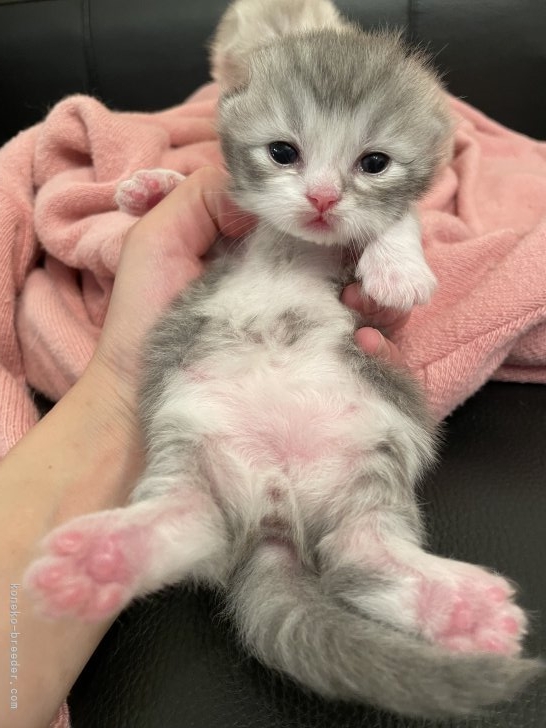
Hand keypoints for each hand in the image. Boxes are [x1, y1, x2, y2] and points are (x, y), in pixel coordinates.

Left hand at [89, 165, 405, 431]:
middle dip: (382, 256)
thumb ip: (205, 196)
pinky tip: (364, 343)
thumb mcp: (159, 242)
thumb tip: (272, 194)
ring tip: (363, 304)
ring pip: (377, 307)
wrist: (137, 405)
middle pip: (363, 262)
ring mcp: (313, 333)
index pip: (325, 224)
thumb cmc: (144, 321)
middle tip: (369, 271)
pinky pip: (372, 359)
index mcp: (267, 254)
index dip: (353, 216)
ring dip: (384, 299)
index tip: (356, 220)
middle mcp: (298, 289)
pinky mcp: (322, 375)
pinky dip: (383, 346)